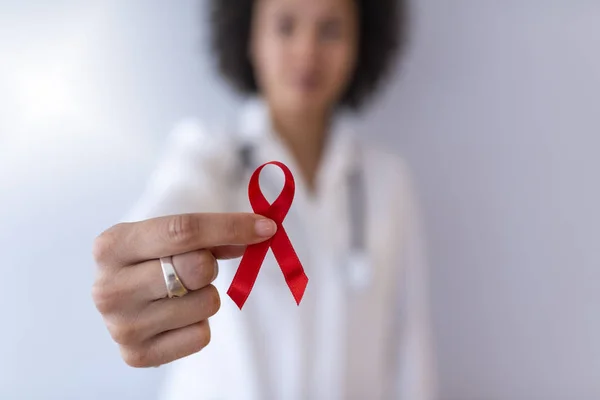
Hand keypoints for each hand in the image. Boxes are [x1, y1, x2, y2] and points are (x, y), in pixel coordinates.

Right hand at [91, 213, 276, 366]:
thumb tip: (261, 231)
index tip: (265, 227)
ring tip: (181, 293)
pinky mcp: (137, 355)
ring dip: (206, 295)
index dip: (230, 227)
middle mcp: (108, 288)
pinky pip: (201, 336)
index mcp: (112, 246)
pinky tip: (177, 318)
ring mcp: (121, 326)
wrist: (124, 294)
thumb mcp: (170, 235)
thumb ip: (214, 234)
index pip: (183, 230)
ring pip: (206, 303)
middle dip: (211, 264)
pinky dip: (199, 324)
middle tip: (199, 266)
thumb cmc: (152, 258)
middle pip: (197, 268)